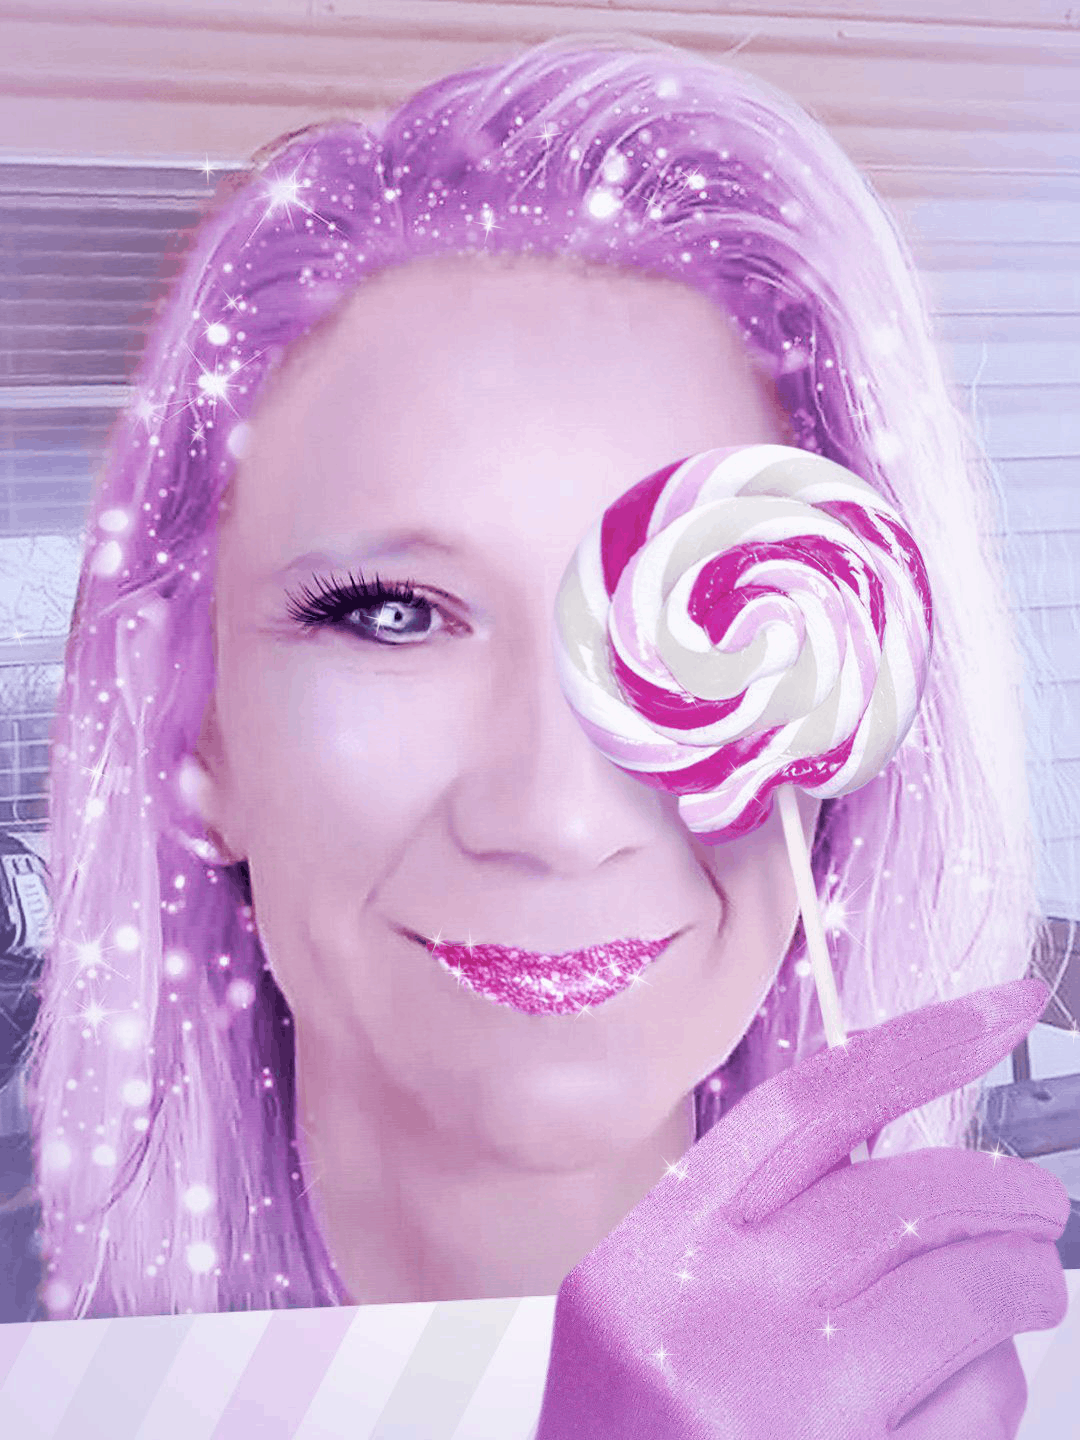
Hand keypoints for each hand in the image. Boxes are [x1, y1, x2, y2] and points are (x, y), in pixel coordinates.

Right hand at [535, 978, 1069, 1438]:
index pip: (809, 1111)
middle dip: (1002, 1194)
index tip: (1002, 1009)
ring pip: (966, 1297)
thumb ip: (748, 1233)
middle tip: (1037, 1206)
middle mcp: (710, 1320)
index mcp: (651, 1259)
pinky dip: (994, 1391)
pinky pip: (977, 1408)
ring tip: (1021, 1294)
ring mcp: (783, 1409)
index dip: (918, 1044)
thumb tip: (891, 1158)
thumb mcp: (646, 1317)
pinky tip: (959, 1399)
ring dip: (1017, 1290)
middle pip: (907, 1198)